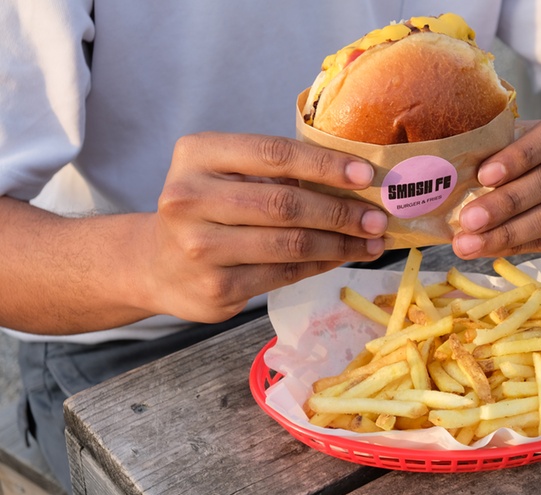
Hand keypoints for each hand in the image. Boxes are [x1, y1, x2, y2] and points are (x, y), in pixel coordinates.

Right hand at [145, 132, 387, 322]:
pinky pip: (285, 274)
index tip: (364, 175)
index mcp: (197, 155)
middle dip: (341, 211)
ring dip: (340, 243)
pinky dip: (321, 265)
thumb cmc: (207, 208)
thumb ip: (275, 171)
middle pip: (285, 204)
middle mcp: (189, 198)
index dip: (324, 164)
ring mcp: (200, 247)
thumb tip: (354, 180)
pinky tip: (343, 257)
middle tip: (378, 217)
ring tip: (372, 241)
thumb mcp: (225, 173)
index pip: (273, 154)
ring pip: (290, 244)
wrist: (156, 265)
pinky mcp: (216, 288)